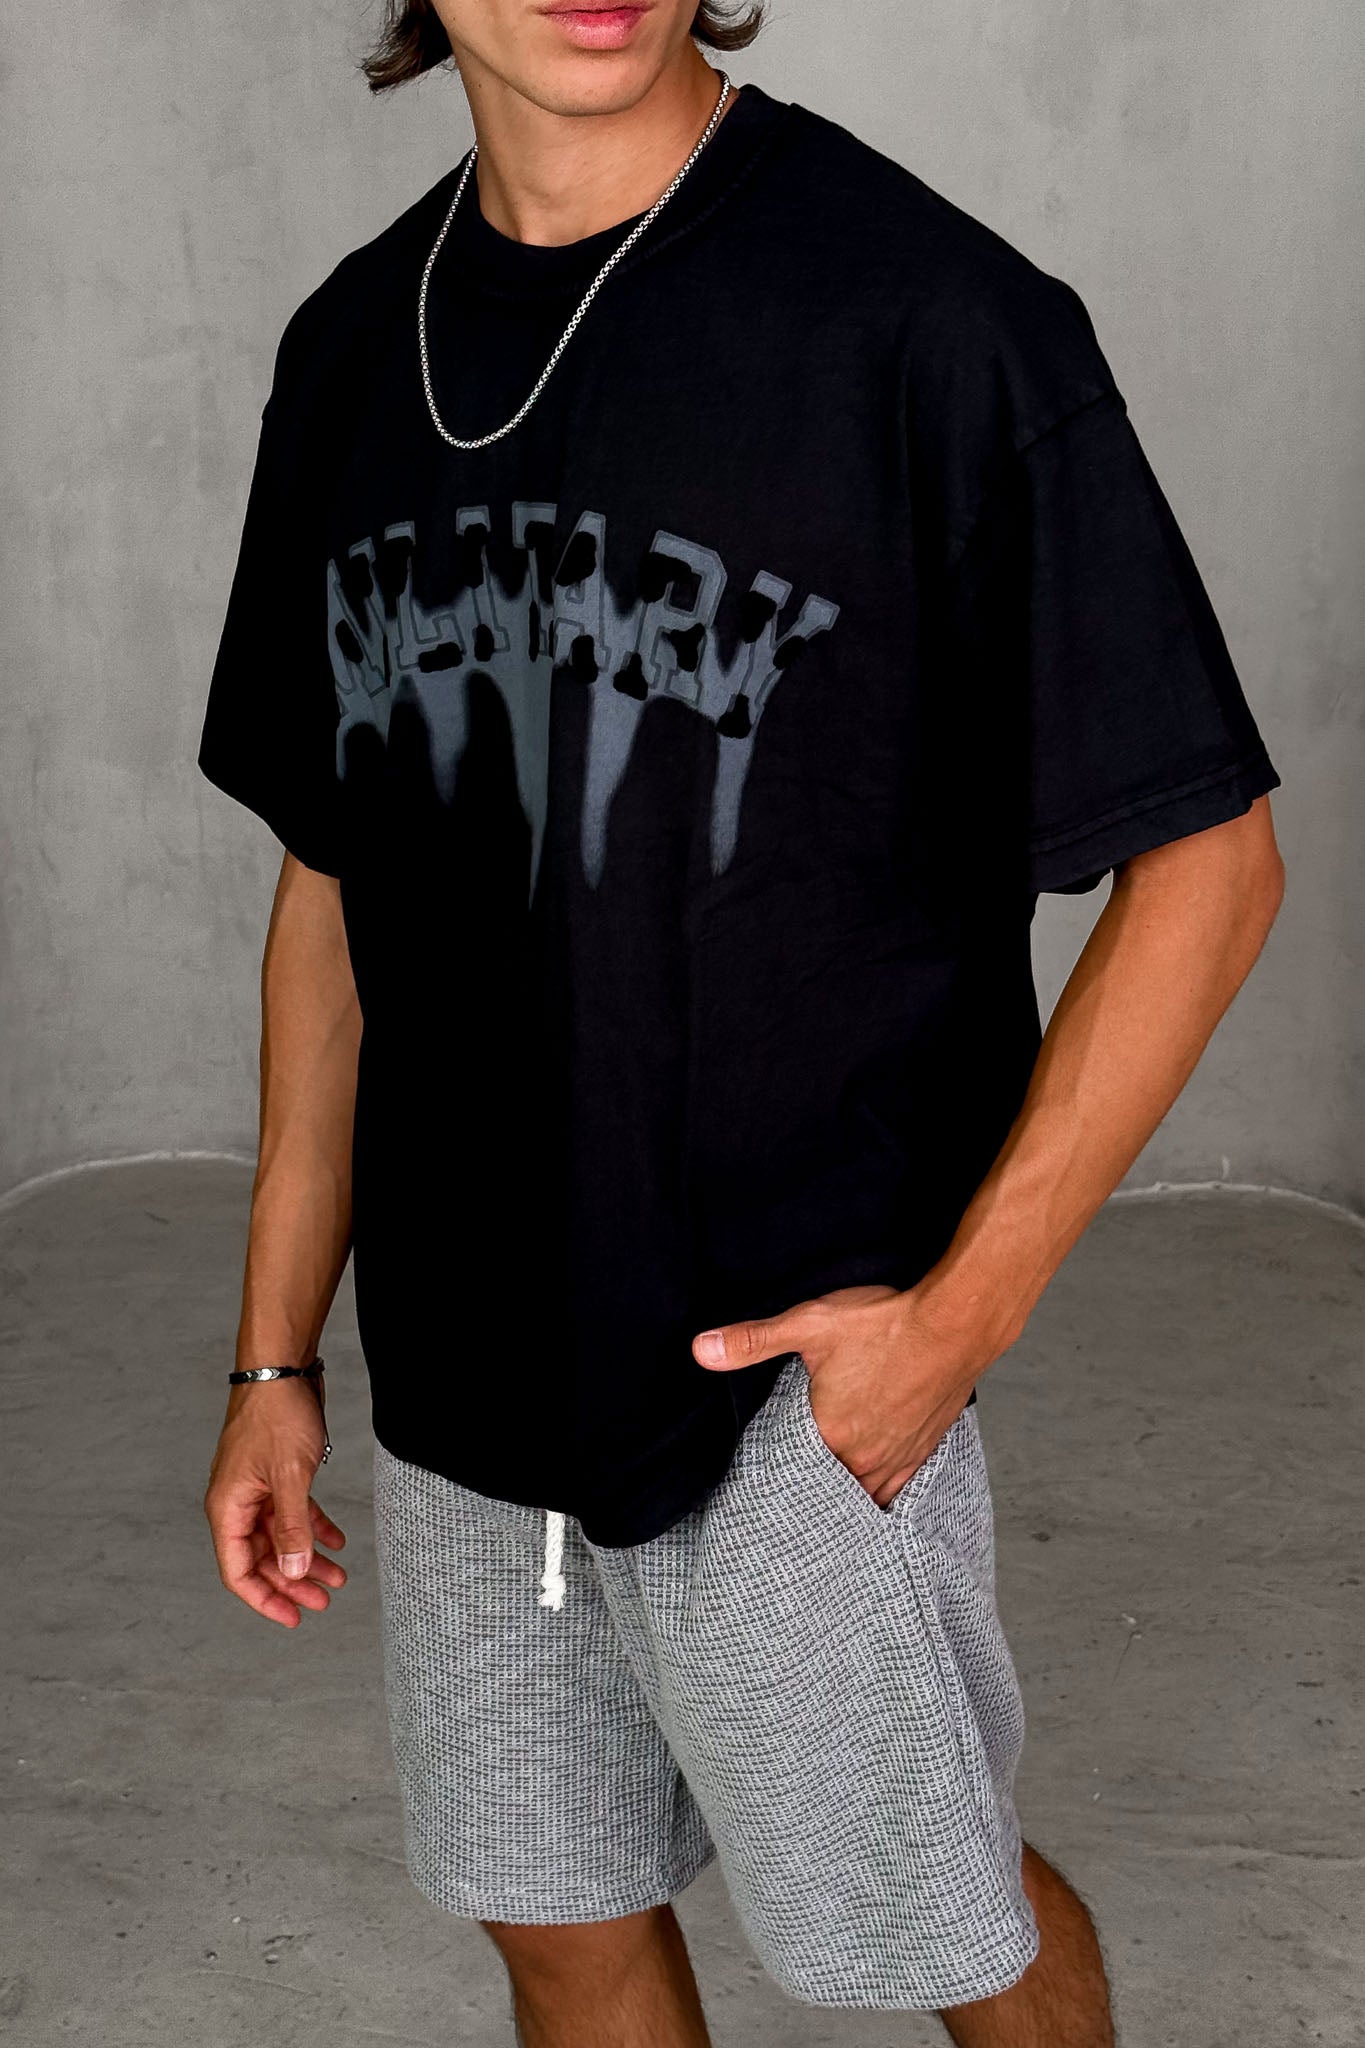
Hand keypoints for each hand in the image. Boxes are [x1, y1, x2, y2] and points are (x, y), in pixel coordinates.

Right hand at [205, 1378, 347, 1627]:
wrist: (282, 1368)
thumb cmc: (277, 1415)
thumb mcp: (290, 1476)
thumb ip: (292, 1527)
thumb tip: (294, 1572)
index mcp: (227, 1508)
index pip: (237, 1571)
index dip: (264, 1599)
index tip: (293, 1618)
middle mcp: (237, 1503)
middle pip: (261, 1558)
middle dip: (293, 1582)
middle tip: (326, 1600)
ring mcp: (256, 1489)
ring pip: (281, 1536)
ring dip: (307, 1558)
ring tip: (339, 1578)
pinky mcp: (276, 1474)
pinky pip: (292, 1512)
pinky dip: (314, 1527)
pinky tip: (338, 1541)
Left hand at [692, 1283, 982, 1508]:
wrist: (955, 1325)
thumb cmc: (885, 1323)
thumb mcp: (810, 1324)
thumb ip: (753, 1340)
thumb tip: (700, 1349)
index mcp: (830, 1434)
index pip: (790, 1472)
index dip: (775, 1475)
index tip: (759, 1481)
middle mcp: (863, 1457)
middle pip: (827, 1487)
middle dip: (808, 1487)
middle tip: (789, 1493)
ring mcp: (896, 1457)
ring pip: (862, 1493)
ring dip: (843, 1493)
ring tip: (824, 1495)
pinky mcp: (922, 1450)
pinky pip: (897, 1489)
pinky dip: (880, 1493)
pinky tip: (870, 1495)